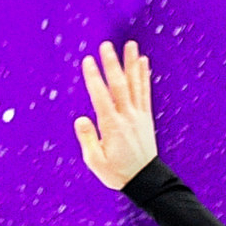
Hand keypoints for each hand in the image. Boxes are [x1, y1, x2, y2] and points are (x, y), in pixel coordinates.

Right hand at [74, 41, 157, 189]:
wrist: (145, 180)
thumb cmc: (116, 173)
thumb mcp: (96, 162)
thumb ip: (88, 139)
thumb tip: (80, 119)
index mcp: (112, 127)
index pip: (101, 97)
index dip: (94, 78)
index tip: (88, 61)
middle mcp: (127, 117)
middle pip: (119, 85)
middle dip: (112, 64)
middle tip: (106, 45)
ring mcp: (138, 115)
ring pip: (135, 84)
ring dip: (131, 63)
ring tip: (130, 45)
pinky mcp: (146, 116)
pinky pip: (145, 92)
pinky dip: (144, 76)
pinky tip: (143, 63)